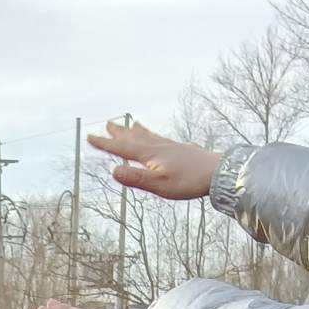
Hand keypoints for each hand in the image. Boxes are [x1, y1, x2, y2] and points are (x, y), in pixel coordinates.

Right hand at [85, 119, 220, 201]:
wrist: (217, 172)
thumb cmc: (188, 181)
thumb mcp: (159, 185)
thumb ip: (136, 178)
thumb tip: (113, 171)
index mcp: (150, 155)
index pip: (123, 148)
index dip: (106, 144)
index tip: (91, 137)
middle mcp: (159, 146)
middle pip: (135, 137)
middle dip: (120, 133)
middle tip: (108, 124)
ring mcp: (170, 146)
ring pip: (148, 136)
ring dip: (136, 131)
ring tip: (131, 124)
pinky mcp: (180, 149)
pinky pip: (160, 138)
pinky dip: (153, 135)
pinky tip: (158, 138)